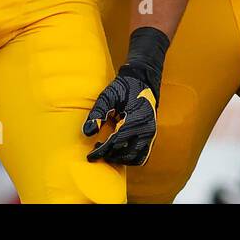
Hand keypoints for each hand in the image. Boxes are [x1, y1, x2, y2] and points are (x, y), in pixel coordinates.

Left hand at [84, 27, 165, 165]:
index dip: (102, 151)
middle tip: (97, 151)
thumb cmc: (123, 87)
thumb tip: (87, 133)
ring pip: (135, 158)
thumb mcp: (108, 96)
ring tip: (108, 152)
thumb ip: (97, 113)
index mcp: (135, 119)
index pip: (116, 142)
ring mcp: (151, 134)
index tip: (90, 156)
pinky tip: (118, 151)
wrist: (143, 80)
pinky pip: (142, 154)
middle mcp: (146, 129)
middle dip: (110, 156)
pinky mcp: (152, 136)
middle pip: (126, 154)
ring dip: (121, 158)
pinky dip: (130, 157)